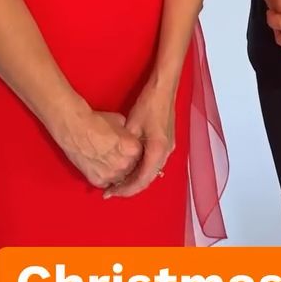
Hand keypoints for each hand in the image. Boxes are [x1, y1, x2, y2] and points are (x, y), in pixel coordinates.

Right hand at [54, 106, 142, 189]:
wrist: (74, 127)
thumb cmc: (95, 122)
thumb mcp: (119, 121)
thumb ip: (128, 134)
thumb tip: (129, 137)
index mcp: (132, 149)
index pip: (141, 156)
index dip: (135, 152)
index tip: (130, 151)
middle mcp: (124, 164)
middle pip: (132, 168)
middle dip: (128, 163)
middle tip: (119, 156)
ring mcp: (111, 174)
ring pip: (120, 178)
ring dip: (118, 173)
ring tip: (110, 162)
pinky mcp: (97, 180)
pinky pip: (106, 183)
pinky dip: (105, 178)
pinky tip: (101, 167)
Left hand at [103, 82, 175, 198]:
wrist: (164, 88)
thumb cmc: (149, 103)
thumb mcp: (131, 126)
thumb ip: (126, 147)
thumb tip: (116, 162)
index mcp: (158, 150)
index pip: (141, 180)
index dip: (125, 189)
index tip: (111, 192)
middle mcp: (166, 152)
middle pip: (148, 179)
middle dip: (130, 187)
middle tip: (112, 190)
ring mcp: (169, 147)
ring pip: (152, 172)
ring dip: (136, 179)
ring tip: (119, 182)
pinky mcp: (167, 142)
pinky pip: (155, 163)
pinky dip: (143, 169)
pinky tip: (131, 168)